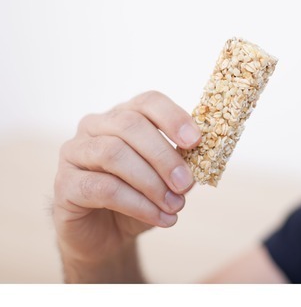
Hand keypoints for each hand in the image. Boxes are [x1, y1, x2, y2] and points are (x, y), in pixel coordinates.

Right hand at [53, 91, 200, 278]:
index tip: (196, 141)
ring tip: (175, 206)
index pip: (148, 102)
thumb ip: (181, 164)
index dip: (173, 117)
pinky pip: (102, 187)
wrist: (105, 235)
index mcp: (124, 115)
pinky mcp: (64, 183)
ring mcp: (75, 152)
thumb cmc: (139, 196)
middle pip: (131, 125)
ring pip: (113, 154)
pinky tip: (158, 218)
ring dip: (151, 182)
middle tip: (186, 184)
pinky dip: (136, 204)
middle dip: (164, 156)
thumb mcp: (167, 178)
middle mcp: (95, 126)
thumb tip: (199, 163)